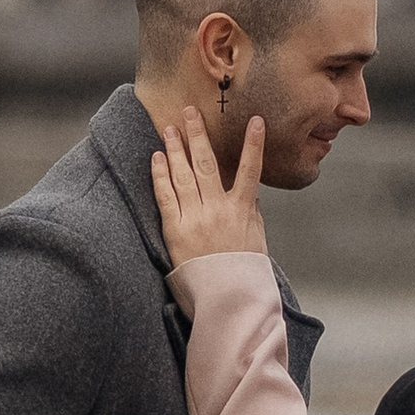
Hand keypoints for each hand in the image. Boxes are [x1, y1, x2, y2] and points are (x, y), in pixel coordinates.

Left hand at [152, 109, 268, 263]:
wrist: (226, 302)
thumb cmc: (244, 274)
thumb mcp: (256, 241)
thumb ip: (252, 214)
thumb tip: (250, 195)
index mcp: (242, 211)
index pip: (250, 170)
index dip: (254, 144)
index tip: (255, 121)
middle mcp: (218, 210)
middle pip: (206, 163)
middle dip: (198, 135)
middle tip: (190, 112)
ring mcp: (195, 219)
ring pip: (183, 175)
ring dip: (175, 147)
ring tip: (169, 127)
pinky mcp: (175, 231)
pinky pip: (166, 196)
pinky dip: (161, 174)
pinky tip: (157, 157)